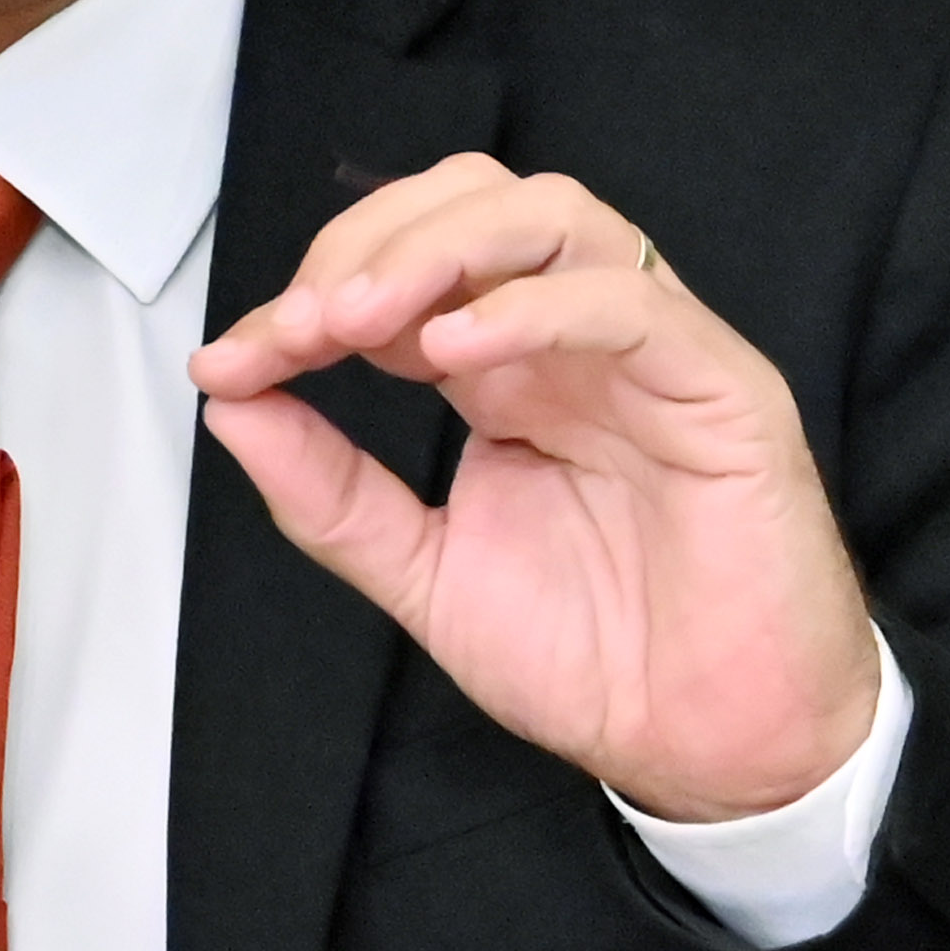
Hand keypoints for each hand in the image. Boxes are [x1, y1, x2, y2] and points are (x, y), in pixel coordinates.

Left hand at [190, 157, 881, 822]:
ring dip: (440, 248)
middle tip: (303, 325)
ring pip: (555, 214)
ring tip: (361, 319)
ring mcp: (649, 353)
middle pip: (474, 202)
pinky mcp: (720, 387)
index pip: (404, 270)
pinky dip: (533, 306)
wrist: (711, 748)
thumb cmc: (597, 658)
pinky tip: (453, 350)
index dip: (312, 294)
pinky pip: (629, 303)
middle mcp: (573, 343)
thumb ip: (330, 495)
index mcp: (508, 372)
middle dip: (371, 242)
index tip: (233, 361)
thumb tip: (229, 407)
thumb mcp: (424, 576)